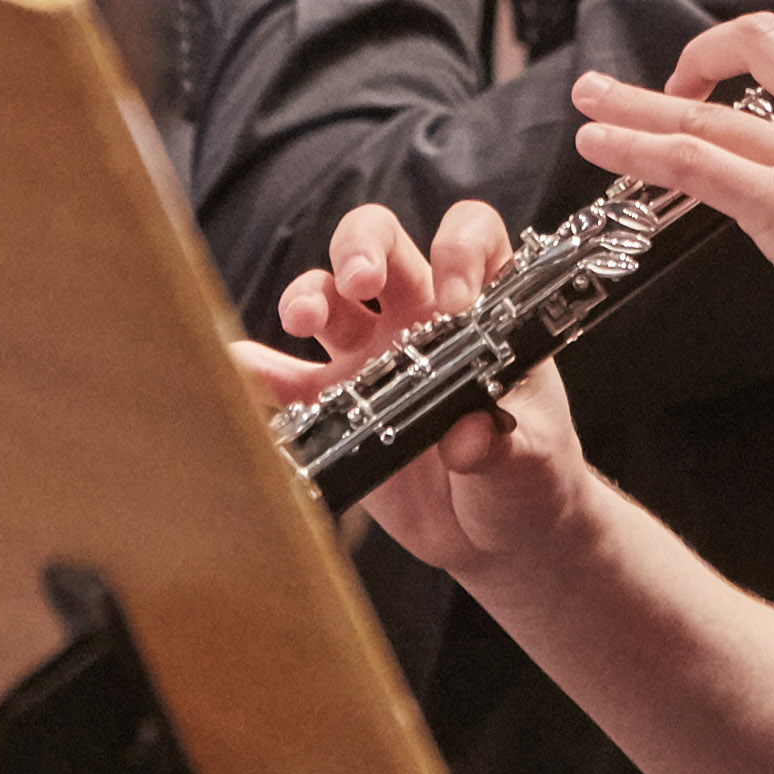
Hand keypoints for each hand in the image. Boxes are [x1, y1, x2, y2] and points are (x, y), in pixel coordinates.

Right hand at [241, 196, 588, 571]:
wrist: (497, 536)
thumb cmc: (531, 477)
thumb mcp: (533, 459)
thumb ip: (504, 443)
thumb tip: (469, 436)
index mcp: (481, 310)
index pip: (472, 237)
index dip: (460, 250)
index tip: (454, 301)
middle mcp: (419, 318)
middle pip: (381, 244)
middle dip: (362, 247)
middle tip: (360, 280)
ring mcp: (371, 358)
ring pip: (329, 298)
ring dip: (308, 296)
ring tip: (301, 319)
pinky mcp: (335, 406)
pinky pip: (287, 380)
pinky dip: (259, 370)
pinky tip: (241, 369)